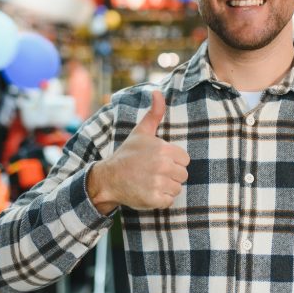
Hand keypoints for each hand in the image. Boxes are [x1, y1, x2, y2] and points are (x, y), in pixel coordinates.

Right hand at [88, 90, 189, 211]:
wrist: (108, 178)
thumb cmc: (127, 155)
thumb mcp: (141, 132)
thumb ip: (154, 113)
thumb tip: (158, 91)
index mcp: (163, 149)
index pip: (185, 160)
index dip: (173, 161)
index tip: (159, 162)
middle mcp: (162, 165)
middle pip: (183, 175)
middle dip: (170, 175)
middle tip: (153, 173)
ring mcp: (158, 183)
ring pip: (177, 188)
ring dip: (166, 188)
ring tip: (150, 182)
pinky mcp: (153, 199)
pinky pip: (169, 201)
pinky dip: (160, 200)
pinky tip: (148, 192)